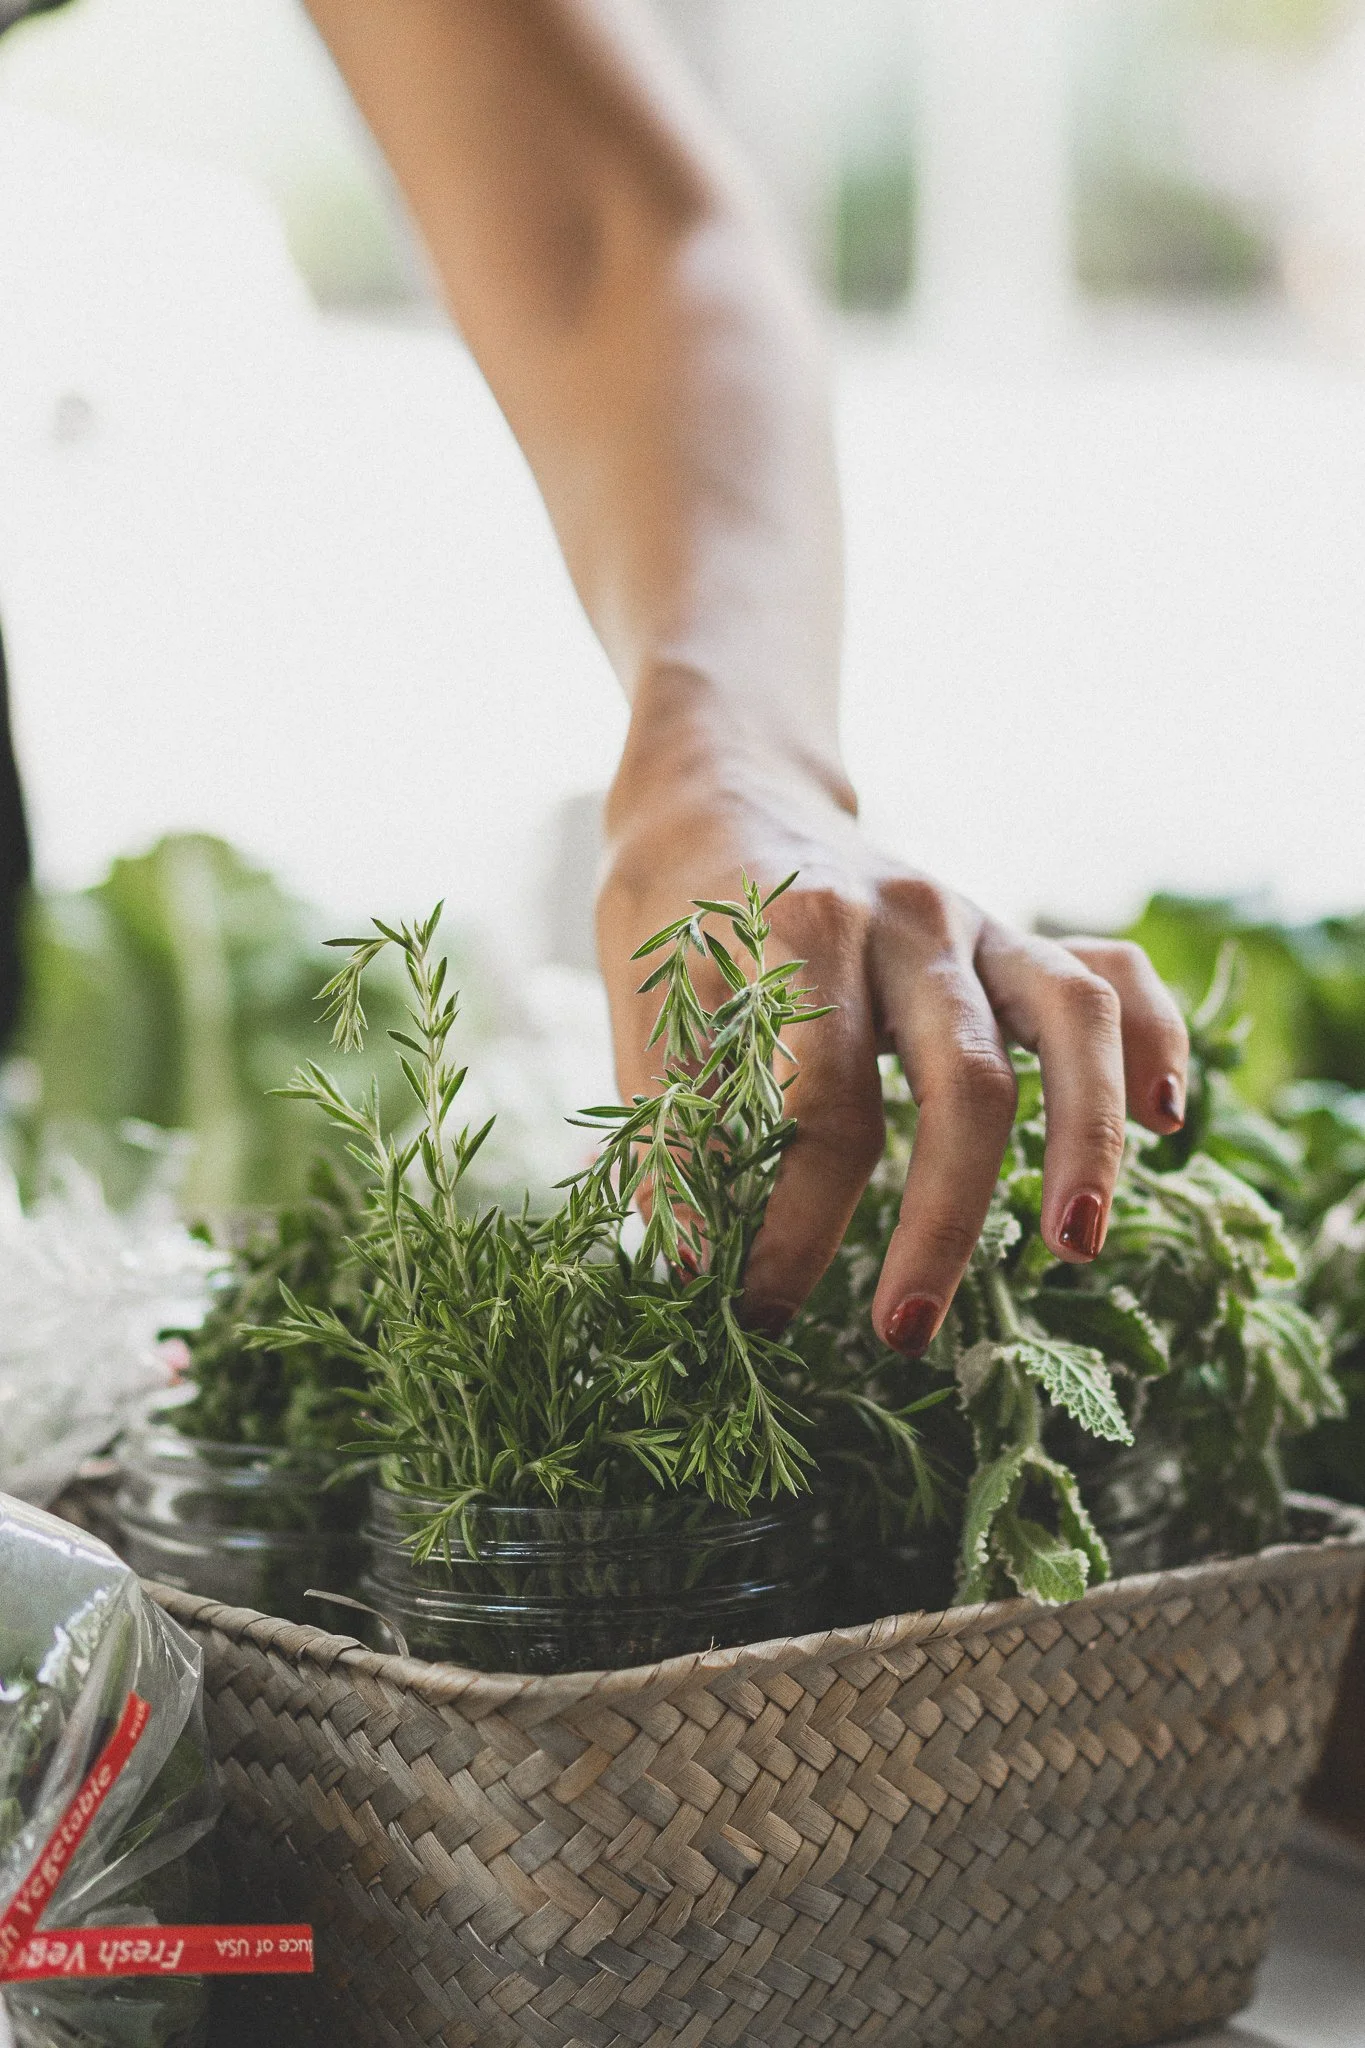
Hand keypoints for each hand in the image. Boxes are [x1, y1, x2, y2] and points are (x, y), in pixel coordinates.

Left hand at [598, 714, 1188, 1353]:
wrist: (721, 791)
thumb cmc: (673, 912)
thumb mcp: (640, 999)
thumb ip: (673, 1121)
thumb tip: (690, 1261)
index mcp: (801, 929)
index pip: (820, 1105)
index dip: (791, 1222)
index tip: (760, 1308)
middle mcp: (908, 917)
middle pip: (962, 1080)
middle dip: (941, 1221)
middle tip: (902, 1332)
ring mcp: (975, 921)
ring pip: (1070, 1019)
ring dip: (1086, 1140)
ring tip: (1073, 1250)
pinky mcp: (1009, 935)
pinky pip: (1109, 972)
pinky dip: (1154, 1036)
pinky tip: (1166, 1121)